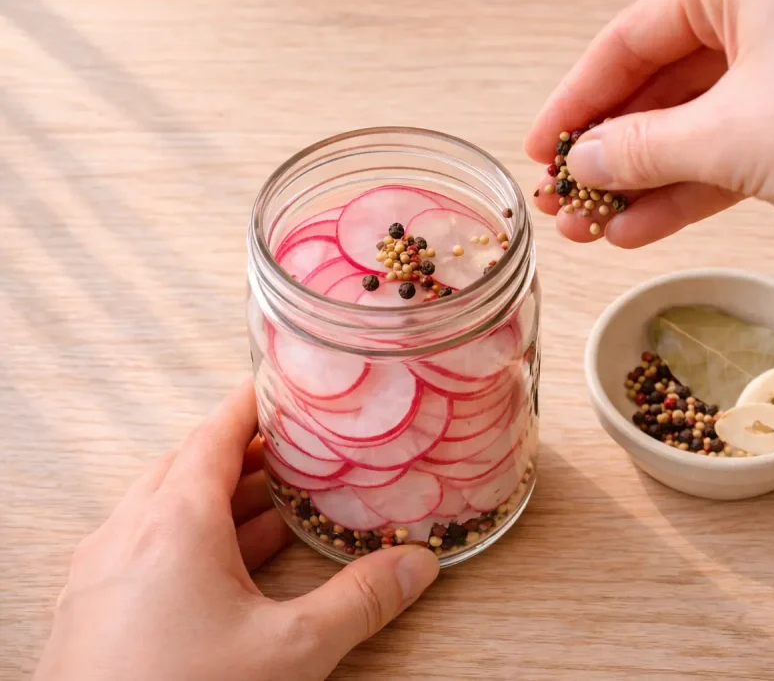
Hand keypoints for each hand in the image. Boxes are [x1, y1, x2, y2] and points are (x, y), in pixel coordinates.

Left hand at [33, 380, 438, 680]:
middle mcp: (129, 533)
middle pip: (189, 463)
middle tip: (295, 447)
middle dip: (244, 450)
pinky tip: (227, 567)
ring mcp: (103, 571)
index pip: (216, 431)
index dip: (253, 402)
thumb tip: (416, 565)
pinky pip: (146, 546)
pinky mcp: (94, 608)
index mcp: (174, 521)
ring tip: (274, 503)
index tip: (285, 385)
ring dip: (219, 497)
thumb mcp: (289, 651)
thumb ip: (359, 601)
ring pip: (165, 506)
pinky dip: (191, 537)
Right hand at [525, 0, 773, 266]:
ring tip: (591, 227)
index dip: (578, 98)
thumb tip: (588, 160)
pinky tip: (641, 231)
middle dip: (609, 149)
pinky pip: (728, 155)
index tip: (543, 145)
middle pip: (659, 84)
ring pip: (692, 127)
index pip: (630, 37)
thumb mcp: (728, 135)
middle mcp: (769, 19)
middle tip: (564, 196)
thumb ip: (642, 148)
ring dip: (640, 181)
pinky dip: (686, 193)